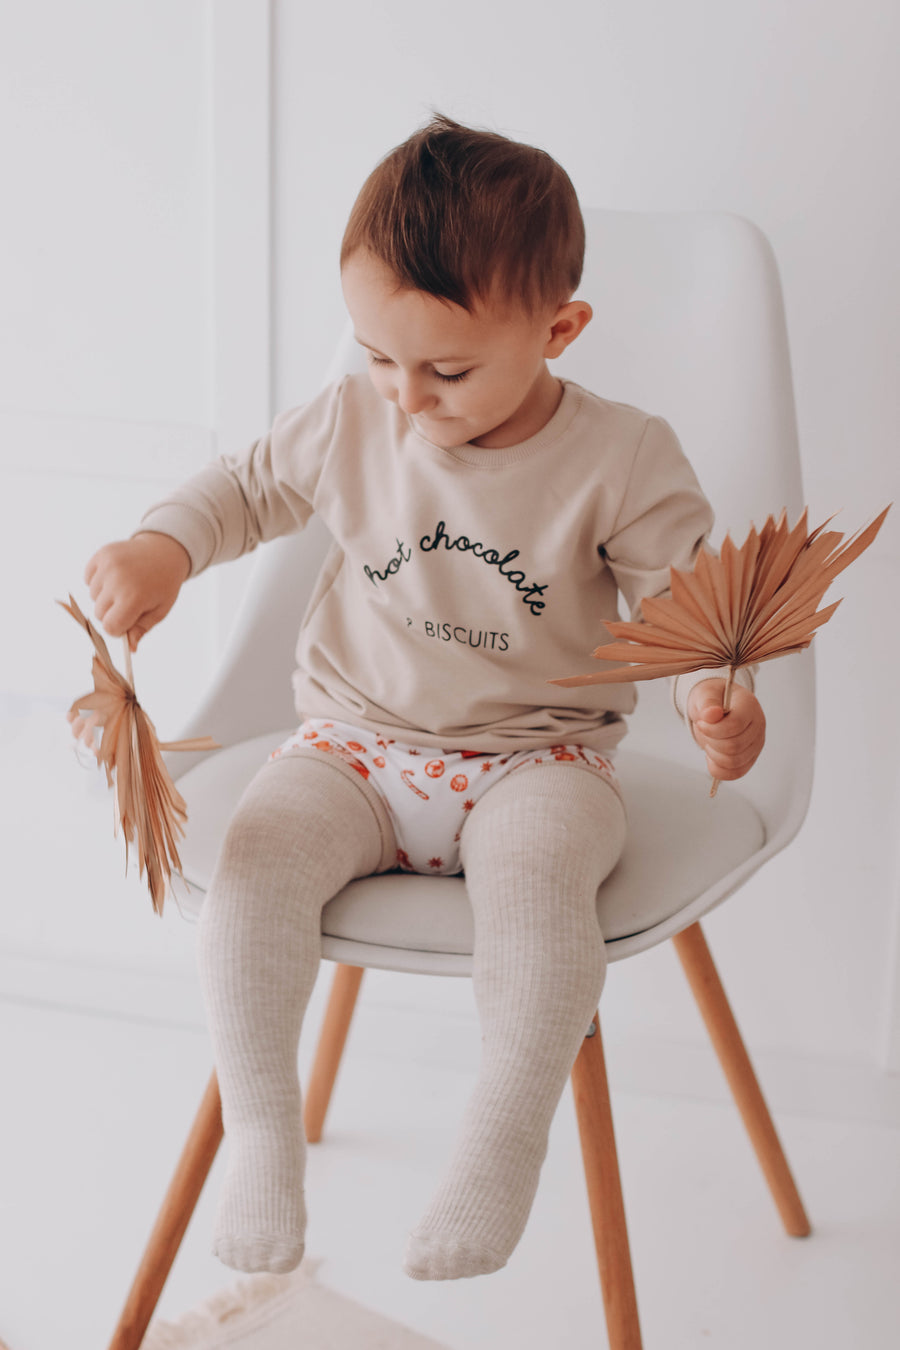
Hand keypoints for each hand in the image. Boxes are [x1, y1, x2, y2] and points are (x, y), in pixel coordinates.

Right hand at [84, 532, 190, 651]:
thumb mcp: (159, 610)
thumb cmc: (163, 584)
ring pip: (93, 596)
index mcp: (134, 597)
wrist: (165, 551)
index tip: (127, 622)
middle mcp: (118, 580)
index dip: (118, 628)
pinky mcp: (102, 554)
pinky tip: (116, 575)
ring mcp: (108, 565)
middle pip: (99, 614)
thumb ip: (141, 629)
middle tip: (129, 602)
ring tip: (125, 586)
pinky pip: (88, 578)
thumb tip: (130, 648)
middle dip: (112, 613)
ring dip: (105, 596)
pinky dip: (98, 581)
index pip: (110, 627)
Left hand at [687, 678, 765, 784]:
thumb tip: (711, 714)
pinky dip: (719, 769)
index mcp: (749, 706)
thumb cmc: (711, 699)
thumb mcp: (705, 694)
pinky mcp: (750, 758)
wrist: (715, 708)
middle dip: (711, 741)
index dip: (713, 729)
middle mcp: (758, 726)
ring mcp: (756, 744)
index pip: (735, 725)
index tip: (700, 722)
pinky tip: (712, 756)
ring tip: (708, 742)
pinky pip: (736, 773)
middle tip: (703, 731)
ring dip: (713, 755)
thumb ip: (708, 703)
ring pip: (734, 762)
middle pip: (734, 746)